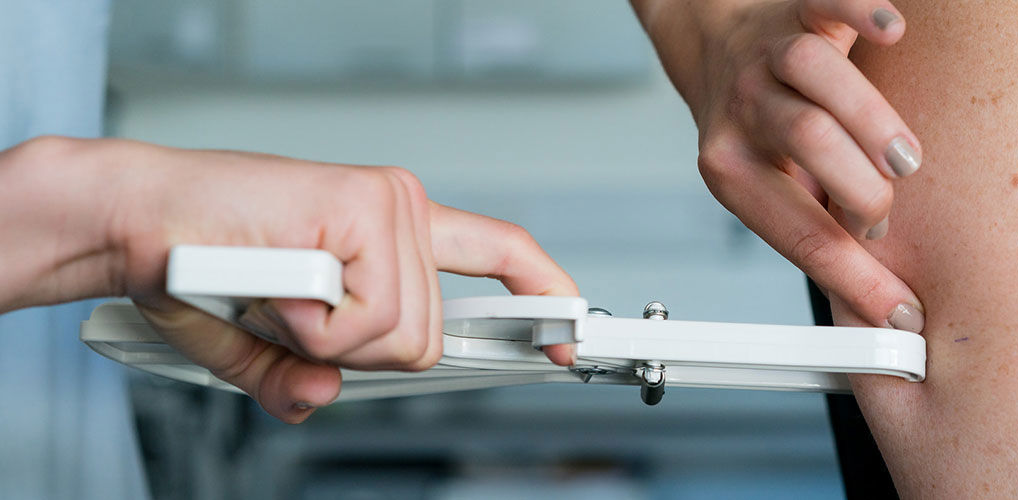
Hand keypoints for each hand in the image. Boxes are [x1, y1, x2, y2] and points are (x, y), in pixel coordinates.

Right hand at [0, 137, 577, 422]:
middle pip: (425, 339)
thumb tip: (324, 400)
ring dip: (322, 339)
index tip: (568, 331)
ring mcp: (385, 205)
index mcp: (391, 229)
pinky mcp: (359, 206)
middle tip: (290, 314)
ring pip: (396, 336)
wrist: (129, 219)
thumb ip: (303, 375)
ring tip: (274, 294)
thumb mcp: (266, 342)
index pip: (496, 251)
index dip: (541, 293)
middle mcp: (400, 209)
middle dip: (352, 353)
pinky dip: (305, 325)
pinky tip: (273, 284)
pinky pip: (359, 319)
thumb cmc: (194, 265)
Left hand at [634, 0, 924, 331]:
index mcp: (731, 170)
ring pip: (813, 72)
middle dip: (861, 186)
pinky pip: (825, 4)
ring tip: (904, 156)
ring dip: (867, 115)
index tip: (901, 314)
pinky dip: (861, 11)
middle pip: (805, 139)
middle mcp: (743, 109)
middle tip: (889, 210)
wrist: (712, 43)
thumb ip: (821, 242)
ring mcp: (768, 55)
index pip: (796, 230)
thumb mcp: (772, 191)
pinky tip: (892, 30)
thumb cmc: (757, 129)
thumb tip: (871, 324)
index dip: (854, 277)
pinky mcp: (797, 9)